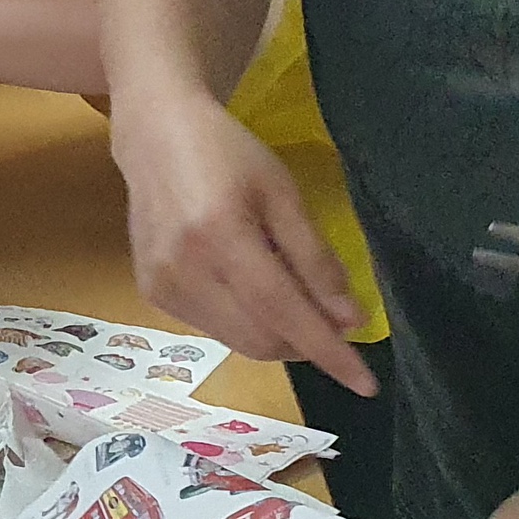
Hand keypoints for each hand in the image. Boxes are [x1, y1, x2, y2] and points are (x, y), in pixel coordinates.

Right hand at [108, 91, 373, 393]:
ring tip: (288, 293)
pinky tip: (246, 285)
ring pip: (238, 341)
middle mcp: (184, 270)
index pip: (283, 312)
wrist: (154, 135)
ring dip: (277, 334)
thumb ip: (315, 259)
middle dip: (306, 342)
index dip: (328, 351)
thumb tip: (349, 320)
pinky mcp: (151, 292)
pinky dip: (245, 321)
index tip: (367, 383)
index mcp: (220, 237)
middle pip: (261, 339)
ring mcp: (162, 285)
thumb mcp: (282, 193)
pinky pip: (214, 328)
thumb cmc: (226, 153)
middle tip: (332, 316)